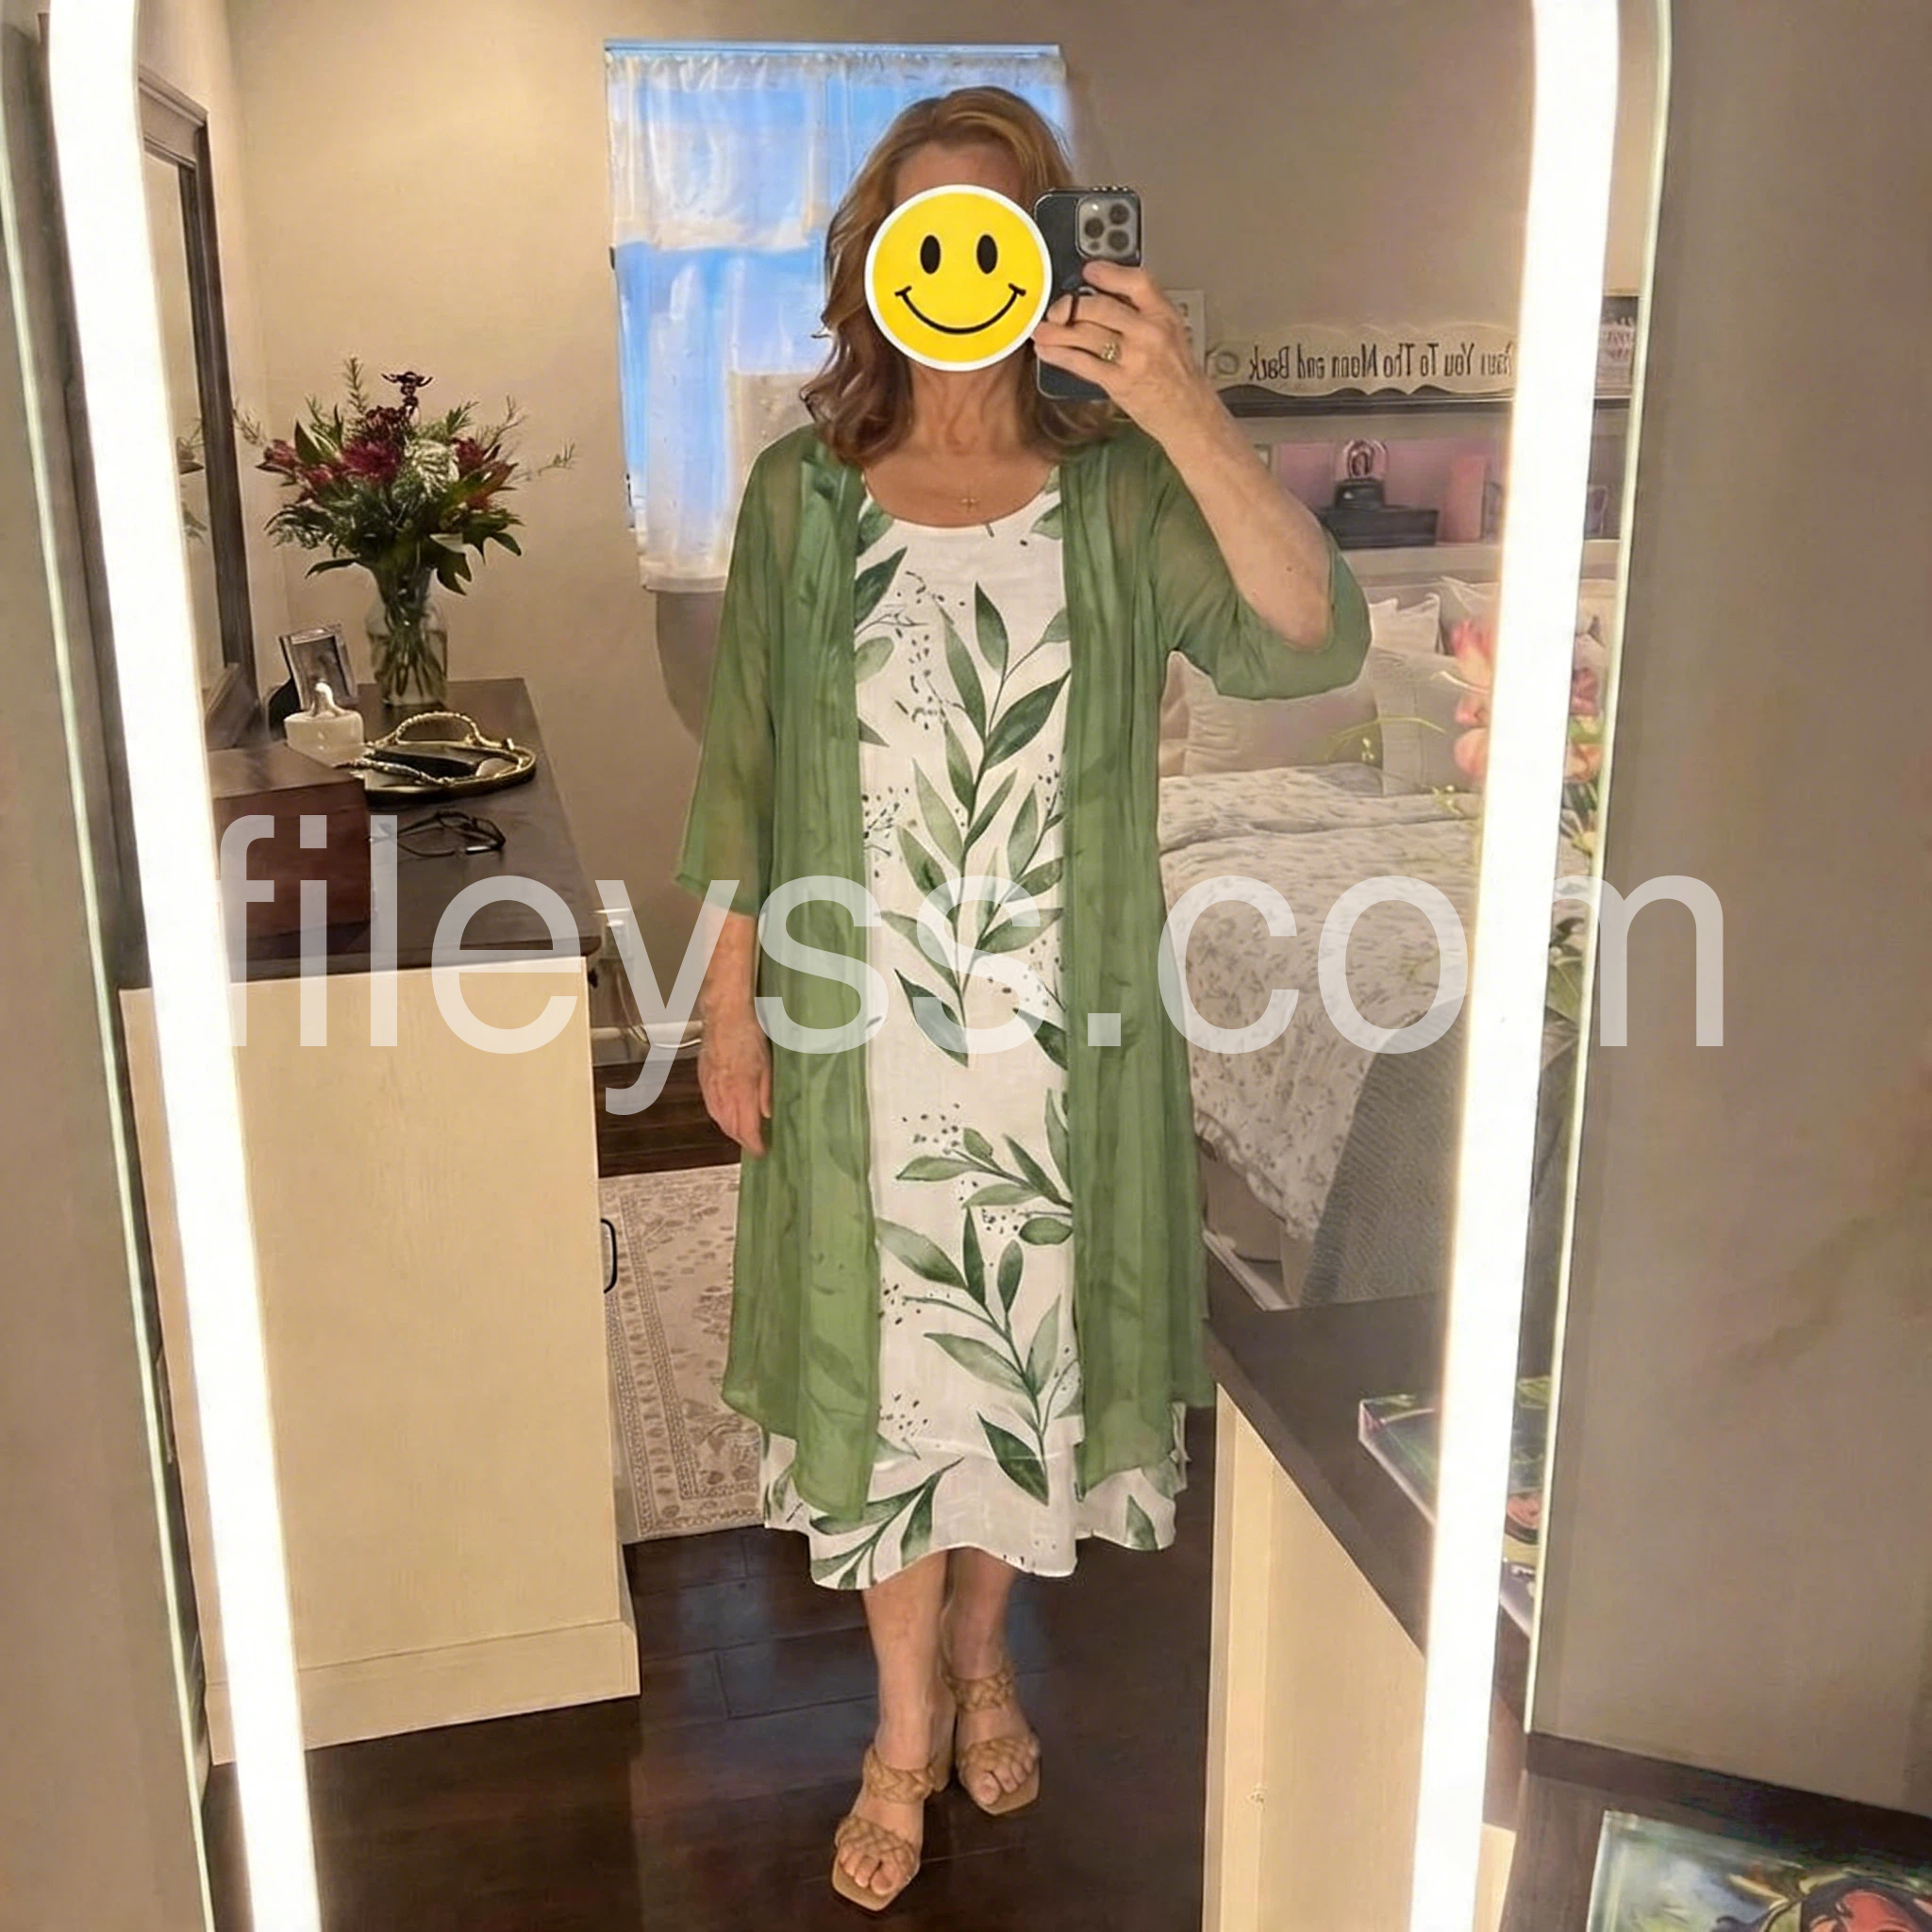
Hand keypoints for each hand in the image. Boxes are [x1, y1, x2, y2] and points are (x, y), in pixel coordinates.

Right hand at [698, 1007, 771, 1155]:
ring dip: (731, 1130)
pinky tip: (726, 1115)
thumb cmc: (749, 1034)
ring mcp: (710, 1086)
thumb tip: (767, 1114)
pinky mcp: (703, 1079)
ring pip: (718, 1118)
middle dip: (743, 1140)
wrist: (725, 1015)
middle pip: (730, 1128)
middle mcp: (723, 1093)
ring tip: (743, 1134)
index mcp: (741, 1091)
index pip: (746, 1129)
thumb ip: (766, 1093)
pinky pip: (710, 1106)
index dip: (754, 1145)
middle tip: (755, 1145)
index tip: (762, 1152)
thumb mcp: (767, 1065)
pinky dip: (719, 1116)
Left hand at [1030, 259, 1214, 446]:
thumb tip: (1102, 296)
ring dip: (1058, 331)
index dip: (1109, 274)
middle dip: (1072, 307)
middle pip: (1102, 307)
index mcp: (1164, 315)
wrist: (1189, 413)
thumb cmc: (1176, 375)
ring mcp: (1134, 358)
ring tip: (1041, 330)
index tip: (1088, 272)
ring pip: (1087, 334)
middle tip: (1057, 310)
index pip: (1137, 282)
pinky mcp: (1119, 382)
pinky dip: (1060, 355)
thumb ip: (1141, 313)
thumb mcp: (1169, 333)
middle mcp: (1150, 333)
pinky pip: (1082, 364)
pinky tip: (1047, 351)